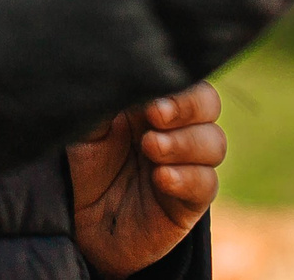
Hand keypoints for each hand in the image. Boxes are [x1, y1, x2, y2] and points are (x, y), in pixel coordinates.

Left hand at [67, 82, 222, 278]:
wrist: (79, 221)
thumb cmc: (84, 164)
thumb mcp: (87, 127)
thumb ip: (106, 101)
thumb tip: (121, 72)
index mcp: (155, 102)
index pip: (185, 82)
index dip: (177, 86)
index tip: (151, 98)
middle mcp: (177, 130)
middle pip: (209, 105)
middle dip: (188, 107)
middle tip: (155, 115)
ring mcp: (187, 165)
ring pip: (214, 143)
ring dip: (185, 142)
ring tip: (151, 147)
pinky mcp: (190, 201)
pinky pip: (206, 184)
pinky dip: (187, 177)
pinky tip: (161, 177)